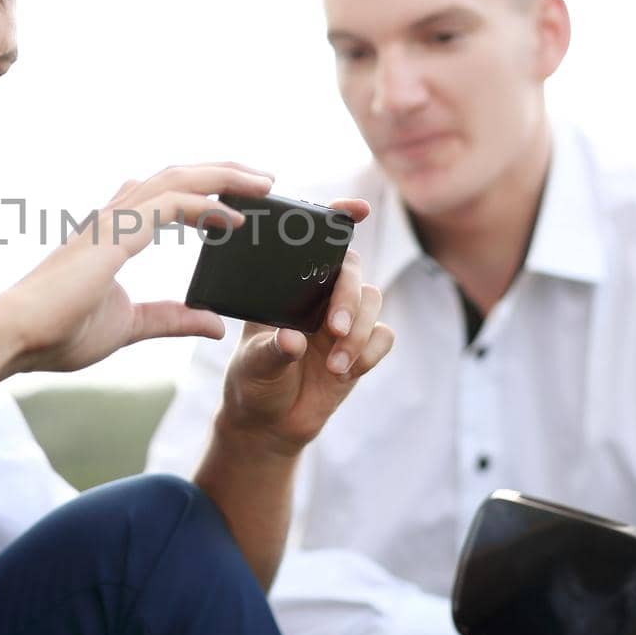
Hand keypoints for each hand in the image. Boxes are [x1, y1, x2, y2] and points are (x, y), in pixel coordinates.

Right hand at [0, 163, 273, 374]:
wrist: (13, 337)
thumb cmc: (56, 333)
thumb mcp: (131, 327)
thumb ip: (171, 319)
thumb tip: (214, 323)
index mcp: (112, 234)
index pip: (164, 196)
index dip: (203, 192)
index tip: (238, 202)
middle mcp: (113, 218)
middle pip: (178, 177)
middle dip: (224, 174)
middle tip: (265, 181)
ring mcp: (113, 221)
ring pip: (179, 180)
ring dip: (224, 177)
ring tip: (263, 184)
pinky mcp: (116, 233)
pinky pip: (171, 203)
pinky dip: (207, 204)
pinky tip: (236, 216)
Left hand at [216, 199, 393, 453]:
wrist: (269, 424)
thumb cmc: (252, 382)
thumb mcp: (252, 366)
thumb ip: (273, 351)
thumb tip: (293, 339)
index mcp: (287, 287)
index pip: (314, 244)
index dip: (338, 218)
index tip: (356, 210)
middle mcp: (318, 296)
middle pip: (352, 271)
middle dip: (348, 297)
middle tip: (335, 329)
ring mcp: (343, 319)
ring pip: (372, 300)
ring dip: (359, 332)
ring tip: (334, 365)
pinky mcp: (362, 347)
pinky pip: (383, 335)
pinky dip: (369, 352)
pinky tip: (343, 372)